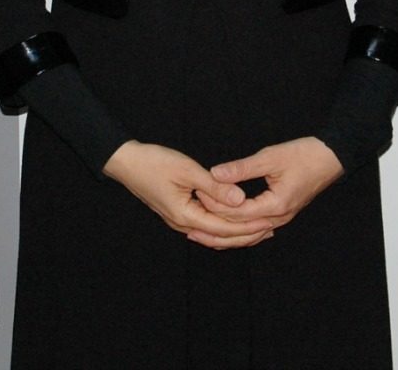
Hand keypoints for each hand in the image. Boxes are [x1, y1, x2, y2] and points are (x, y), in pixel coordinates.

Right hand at [103, 140, 274, 248]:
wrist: (126, 163)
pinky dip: (221, 227)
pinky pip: (204, 226)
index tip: (269, 221)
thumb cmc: (154, 162)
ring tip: (258, 229)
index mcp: (186, 215)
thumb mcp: (188, 170)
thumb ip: (215, 187)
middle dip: (246, 234)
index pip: (224, 228)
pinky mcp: (177, 213)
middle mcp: (182, 224)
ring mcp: (178, 220)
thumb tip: (240, 200)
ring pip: (212, 234)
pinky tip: (232, 222)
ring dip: (235, 233)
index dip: (248, 226)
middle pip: (220, 236)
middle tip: (271, 228)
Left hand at [203, 137, 344, 233]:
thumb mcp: (270, 157)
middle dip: (215, 229)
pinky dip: (240, 233)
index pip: (237, 213)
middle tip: (190, 225)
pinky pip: (257, 230)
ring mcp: (282, 218)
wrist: (332, 157)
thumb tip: (214, 173)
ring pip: (249, 236)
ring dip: (226, 237)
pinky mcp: (282, 214)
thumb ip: (241, 168)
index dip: (216, 206)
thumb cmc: (304, 155)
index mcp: (275, 205)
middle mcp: (279, 217)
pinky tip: (227, 233)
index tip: (197, 197)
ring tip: (202, 236)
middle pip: (241, 231)